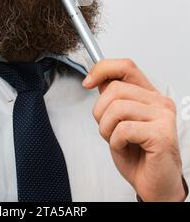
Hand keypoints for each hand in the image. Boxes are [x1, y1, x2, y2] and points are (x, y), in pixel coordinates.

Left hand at [82, 58, 185, 201]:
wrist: (155, 184)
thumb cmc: (138, 154)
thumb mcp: (119, 120)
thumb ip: (113, 98)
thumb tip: (97, 78)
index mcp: (148, 94)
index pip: (125, 66)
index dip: (102, 69)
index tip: (87, 82)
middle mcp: (159, 101)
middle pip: (115, 88)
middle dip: (100, 112)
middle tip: (107, 129)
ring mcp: (163, 116)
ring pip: (117, 107)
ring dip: (107, 129)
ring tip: (117, 140)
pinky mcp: (161, 134)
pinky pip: (124, 129)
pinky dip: (116, 142)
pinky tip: (125, 148)